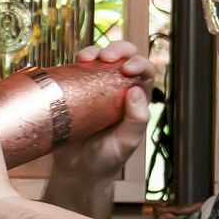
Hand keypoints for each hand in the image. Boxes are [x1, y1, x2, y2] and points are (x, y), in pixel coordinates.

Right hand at [53, 39, 154, 184]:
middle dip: (118, 49)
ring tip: (86, 58)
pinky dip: (75, 62)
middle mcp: (118, 88)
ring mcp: (95, 87)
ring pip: (100, 58)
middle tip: (106, 57)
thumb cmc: (107, 158)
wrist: (78, 169)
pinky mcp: (75, 89)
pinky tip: (72, 63)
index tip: (127, 68)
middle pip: (124, 57)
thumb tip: (136, 91)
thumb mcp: (127, 142)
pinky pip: (77, 70)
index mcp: (137, 98)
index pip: (146, 72)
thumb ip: (137, 120)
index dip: (140, 63)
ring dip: (95, 51)